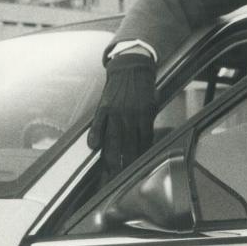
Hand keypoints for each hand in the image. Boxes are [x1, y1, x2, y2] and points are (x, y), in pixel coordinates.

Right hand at [87, 51, 155, 180]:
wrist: (131, 65)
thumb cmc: (143, 86)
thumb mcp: (152, 104)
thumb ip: (148, 121)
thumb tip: (145, 140)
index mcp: (144, 116)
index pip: (143, 142)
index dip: (140, 157)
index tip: (137, 170)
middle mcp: (130, 116)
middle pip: (128, 146)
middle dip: (125, 164)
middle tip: (121, 180)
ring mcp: (116, 112)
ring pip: (113, 139)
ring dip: (111, 157)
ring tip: (108, 172)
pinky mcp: (104, 107)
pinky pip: (99, 124)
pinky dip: (96, 135)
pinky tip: (93, 147)